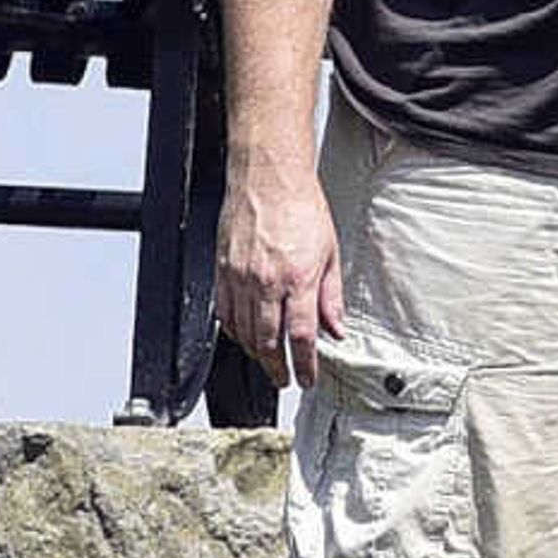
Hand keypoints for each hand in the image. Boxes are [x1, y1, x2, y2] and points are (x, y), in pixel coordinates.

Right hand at [217, 159, 343, 388]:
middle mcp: (266, 281)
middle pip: (267, 341)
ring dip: (255, 352)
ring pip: (242, 331)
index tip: (306, 378)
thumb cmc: (301, 208)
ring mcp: (240, 277)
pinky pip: (224, 312)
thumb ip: (331, 297)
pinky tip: (245, 334)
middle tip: (284, 377)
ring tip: (268, 360)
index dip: (304, 365)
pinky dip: (234, 330)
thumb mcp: (330, 253)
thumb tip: (335, 328)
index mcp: (299, 278)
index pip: (301, 337)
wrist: (268, 179)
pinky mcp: (222, 271)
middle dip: (276, 367)